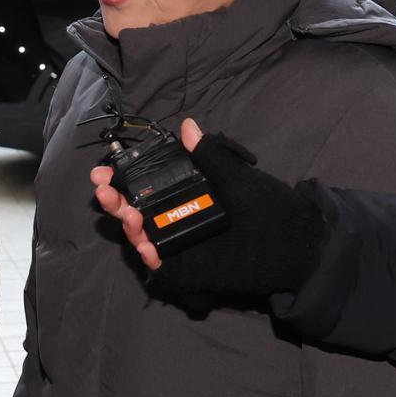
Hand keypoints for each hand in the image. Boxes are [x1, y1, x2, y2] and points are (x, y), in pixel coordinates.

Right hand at [89, 118, 328, 298]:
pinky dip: (149, 256)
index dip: (121, 178)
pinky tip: (143, 241)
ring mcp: (181, 245)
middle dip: (114, 201)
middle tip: (102, 189)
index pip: (144, 186)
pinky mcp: (189, 269)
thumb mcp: (234, 176)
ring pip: (142, 238)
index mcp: (184, 195)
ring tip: (127, 212)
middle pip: (135, 211)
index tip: (104, 169)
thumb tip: (188, 126)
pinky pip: (162, 266)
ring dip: (128, 225)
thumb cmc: (266, 206)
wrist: (293, 241)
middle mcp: (177, 219)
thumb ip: (209, 155)